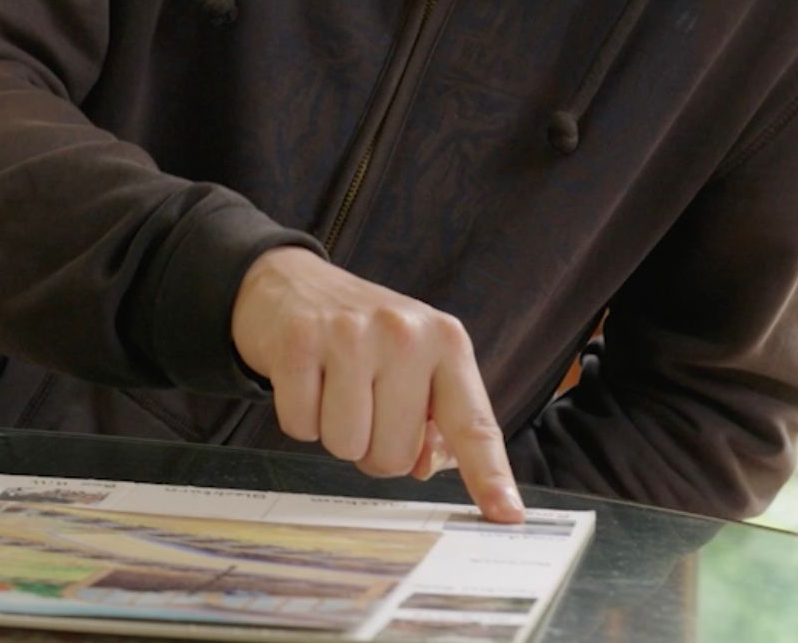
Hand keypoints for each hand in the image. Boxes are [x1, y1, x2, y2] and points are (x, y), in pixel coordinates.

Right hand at [230, 247, 524, 522]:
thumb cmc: (362, 334)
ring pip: (346, 446)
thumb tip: (421, 466)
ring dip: (334, 434)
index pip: (473, 423)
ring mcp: (349, 335)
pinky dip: (299, 418)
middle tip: (363, 405)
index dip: (489, 475)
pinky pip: (301, 426)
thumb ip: (434, 421)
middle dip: (373, 447)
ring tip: (332, 389)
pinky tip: (305, 381)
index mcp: (446, 342)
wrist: (291, 281)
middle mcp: (405, 334)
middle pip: (395, 455)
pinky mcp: (299, 342)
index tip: (507, 515)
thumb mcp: (415, 363)